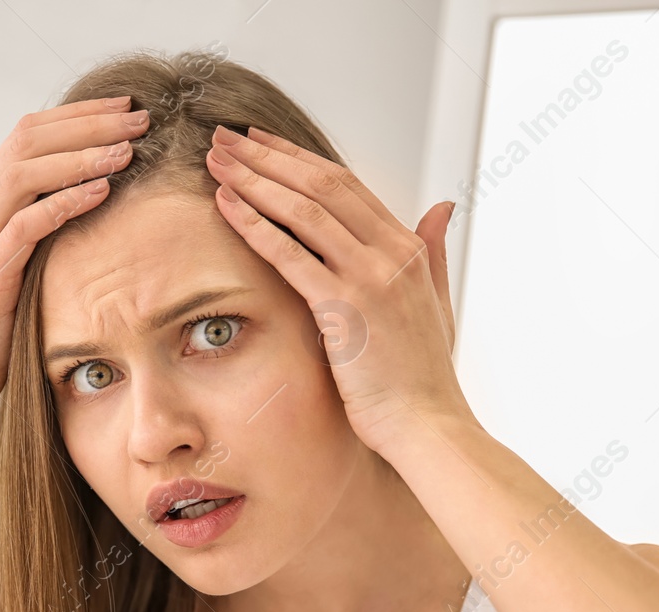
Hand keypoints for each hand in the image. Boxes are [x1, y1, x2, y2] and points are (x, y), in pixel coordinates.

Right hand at [0, 97, 148, 418]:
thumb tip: (91, 202)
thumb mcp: (16, 262)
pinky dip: (65, 202)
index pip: (29, 134)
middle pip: (29, 140)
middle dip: (88, 123)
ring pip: (26, 173)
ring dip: (81, 155)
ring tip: (128, 148)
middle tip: (139, 117)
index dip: (78, 115)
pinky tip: (102, 191)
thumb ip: (40, 227)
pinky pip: (26, 225)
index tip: (125, 108)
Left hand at [204, 125, 473, 449]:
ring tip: (216, 162)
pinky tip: (227, 206)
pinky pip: (292, 255)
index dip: (297, 159)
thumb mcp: (435, 302)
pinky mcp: (345, 307)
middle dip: (268, 157)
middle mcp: (392, 252)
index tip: (260, 143)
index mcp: (408, 247)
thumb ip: (433, 252)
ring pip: (305, 209)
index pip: (346, 184)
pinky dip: (256, 226)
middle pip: (321, 185)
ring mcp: (370, 277)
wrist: (426, 424)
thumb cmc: (421, 377)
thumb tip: (441, 208)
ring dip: (256, 180)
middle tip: (225, 139)